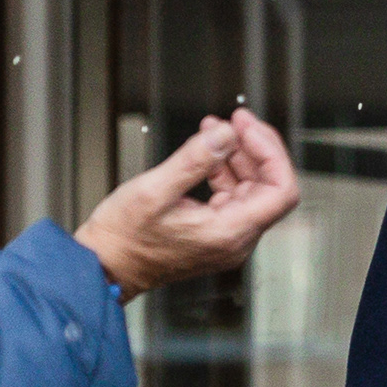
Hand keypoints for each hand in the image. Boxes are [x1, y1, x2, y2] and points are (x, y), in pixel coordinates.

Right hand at [74, 108, 301, 299]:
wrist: (105, 265)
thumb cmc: (124, 239)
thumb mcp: (155, 190)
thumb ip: (195, 159)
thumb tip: (226, 135)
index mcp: (229, 233)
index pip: (281, 191)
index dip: (271, 153)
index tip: (248, 128)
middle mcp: (235, 239)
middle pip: (269, 187)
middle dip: (254, 147)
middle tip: (235, 120)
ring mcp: (226, 237)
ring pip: (251, 189)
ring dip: (237, 155)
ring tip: (216, 129)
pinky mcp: (213, 231)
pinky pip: (231, 196)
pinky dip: (223, 170)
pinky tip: (208, 152)